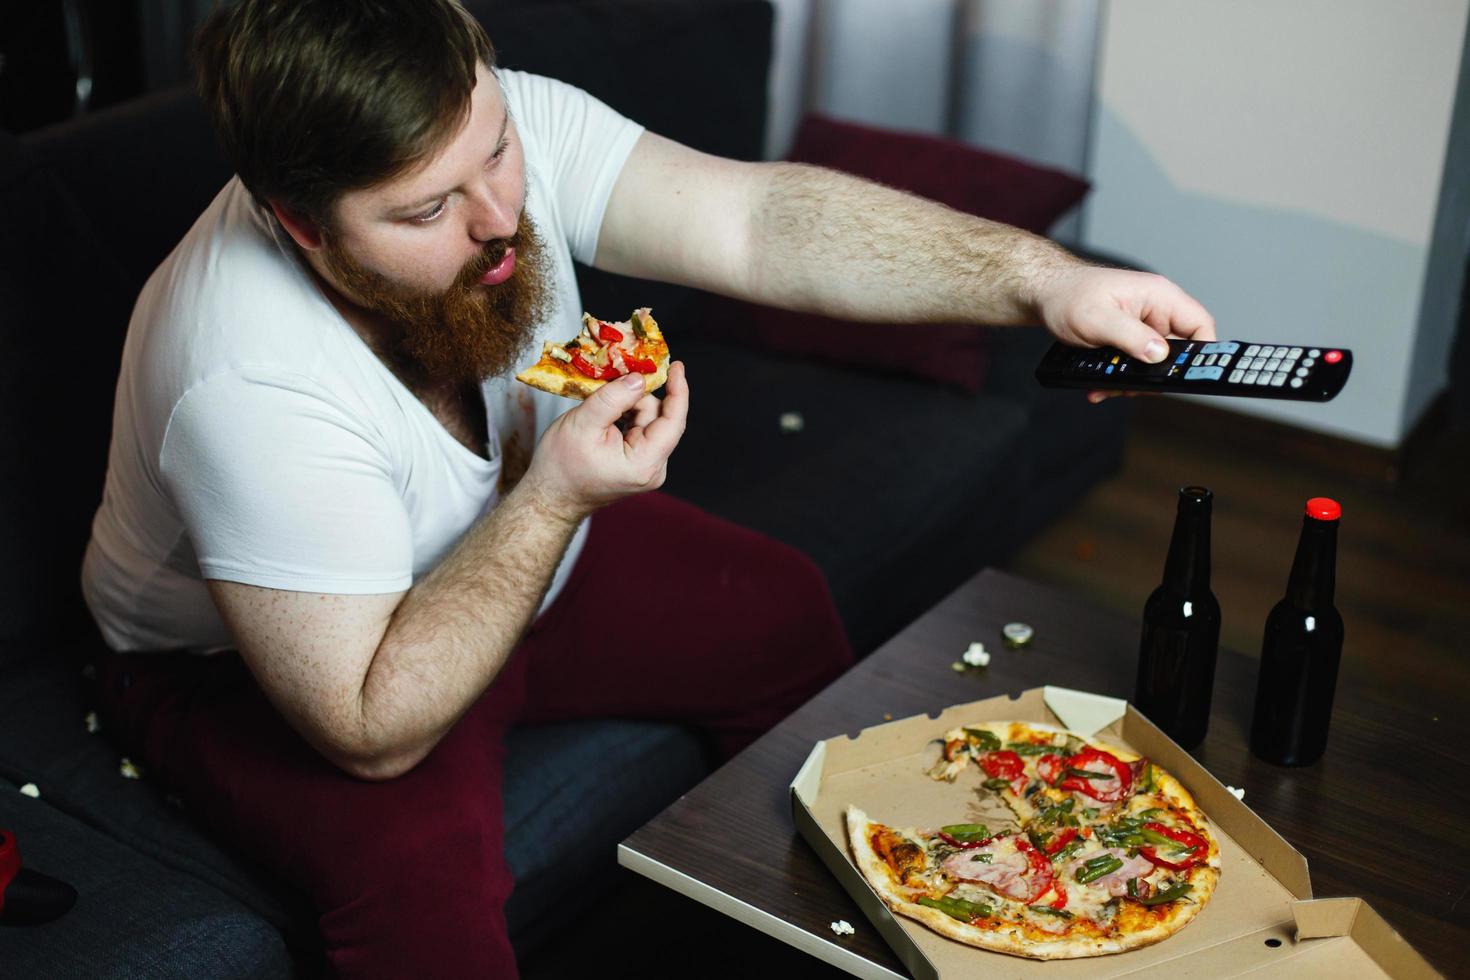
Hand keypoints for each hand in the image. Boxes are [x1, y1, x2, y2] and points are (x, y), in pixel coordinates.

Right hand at [520, 362, 688, 521]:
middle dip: (636, 397)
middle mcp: (652, 468)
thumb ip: (613, 398)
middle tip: (609, 385)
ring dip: (627, 407)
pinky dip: (624, 416)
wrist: (550, 496)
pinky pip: (639, 429)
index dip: (677, 390)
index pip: (673, 421)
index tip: (675, 365)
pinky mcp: (638, 463)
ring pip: (647, 420)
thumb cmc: (561, 467)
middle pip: (658, 417)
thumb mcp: (583, 424)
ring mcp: (646, 467)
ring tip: (598, 411)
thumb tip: (638, 379)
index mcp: (644, 463)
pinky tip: (604, 419)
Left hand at [1032, 266, 1214, 401]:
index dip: (1202, 353)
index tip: (1185, 376)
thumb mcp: (1097, 319)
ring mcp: (1143, 327)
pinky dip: (1118, 378)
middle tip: (1132, 388)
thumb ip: (1130, 335)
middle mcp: (1157, 311)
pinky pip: (1134, 364)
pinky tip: (1099, 385)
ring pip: (1153, 363)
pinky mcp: (1129, 340)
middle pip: (1178, 352)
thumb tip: (1158, 354)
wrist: (1045, 295)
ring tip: (1105, 387)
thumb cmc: (1069, 296)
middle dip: (1156, 375)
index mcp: (1160, 297)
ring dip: (1132, 381)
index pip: (1199, 325)